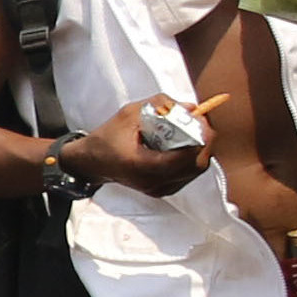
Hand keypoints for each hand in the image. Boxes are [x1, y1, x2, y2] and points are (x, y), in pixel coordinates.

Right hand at [58, 99, 205, 198]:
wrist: (92, 162)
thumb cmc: (108, 136)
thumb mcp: (130, 113)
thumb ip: (160, 106)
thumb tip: (191, 108)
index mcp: (142, 165)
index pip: (182, 157)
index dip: (199, 136)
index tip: (200, 117)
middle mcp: (153, 182)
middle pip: (196, 165)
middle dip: (204, 141)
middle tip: (200, 122)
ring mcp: (159, 189)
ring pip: (195, 170)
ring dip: (200, 149)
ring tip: (192, 130)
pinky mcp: (163, 190)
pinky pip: (187, 174)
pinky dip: (191, 157)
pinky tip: (184, 143)